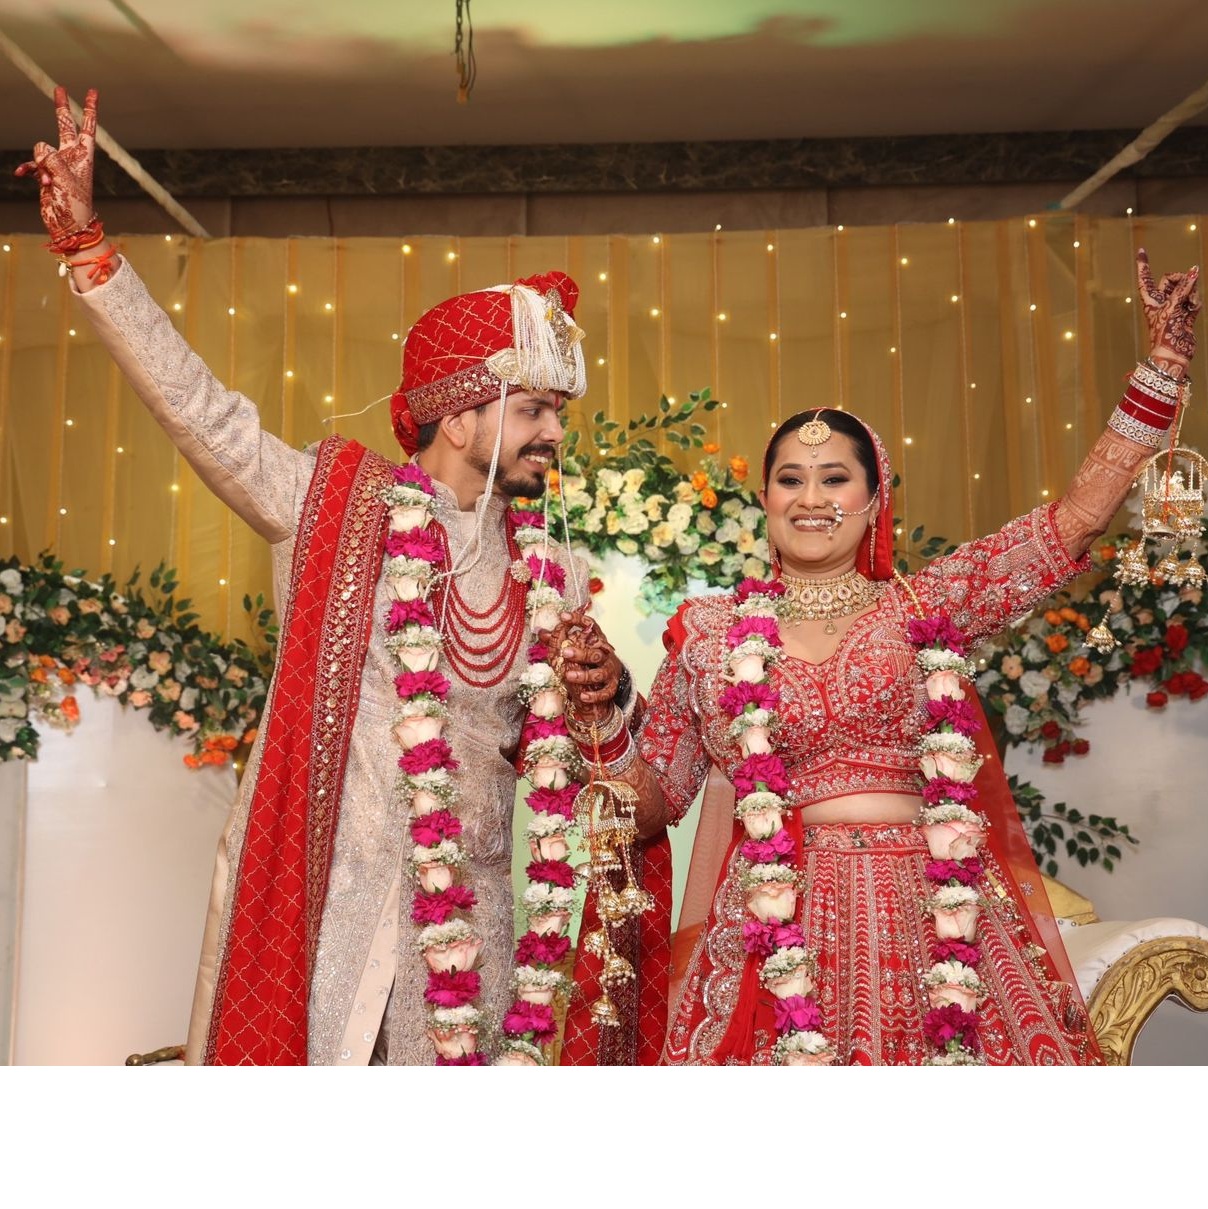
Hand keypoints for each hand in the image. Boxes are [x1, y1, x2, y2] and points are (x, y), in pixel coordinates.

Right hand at [15, 86, 97, 243]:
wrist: (68, 227)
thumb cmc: (74, 206)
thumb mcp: (65, 179)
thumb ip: (52, 159)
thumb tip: (41, 149)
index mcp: (84, 156)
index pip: (86, 127)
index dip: (89, 109)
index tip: (93, 92)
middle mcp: (71, 157)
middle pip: (65, 126)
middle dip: (62, 108)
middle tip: (60, 88)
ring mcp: (57, 165)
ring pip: (41, 149)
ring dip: (40, 164)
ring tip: (48, 182)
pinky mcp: (45, 174)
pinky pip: (32, 164)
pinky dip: (28, 169)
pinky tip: (23, 175)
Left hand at [542, 609, 621, 723]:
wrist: (612, 677)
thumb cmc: (591, 660)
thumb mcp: (579, 648)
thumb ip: (560, 641)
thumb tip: (542, 633)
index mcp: (597, 642)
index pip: (591, 626)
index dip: (578, 620)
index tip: (563, 616)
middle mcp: (605, 656)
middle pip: (595, 653)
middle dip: (580, 653)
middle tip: (565, 652)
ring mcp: (609, 672)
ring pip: (599, 673)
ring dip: (584, 675)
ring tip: (568, 676)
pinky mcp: (612, 687)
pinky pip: (605, 692)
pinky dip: (594, 695)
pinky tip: (583, 696)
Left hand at [1136, 249, 1200, 378]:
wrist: (1174, 353)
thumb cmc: (1165, 333)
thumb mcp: (1172, 307)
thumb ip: (1184, 287)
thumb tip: (1194, 270)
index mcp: (1150, 300)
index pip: (1146, 278)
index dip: (1144, 265)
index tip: (1141, 250)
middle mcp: (1161, 302)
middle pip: (1171, 279)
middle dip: (1181, 280)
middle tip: (1185, 287)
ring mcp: (1175, 306)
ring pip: (1186, 288)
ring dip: (1191, 294)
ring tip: (1188, 307)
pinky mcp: (1186, 312)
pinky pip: (1195, 299)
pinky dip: (1196, 303)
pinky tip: (1193, 312)